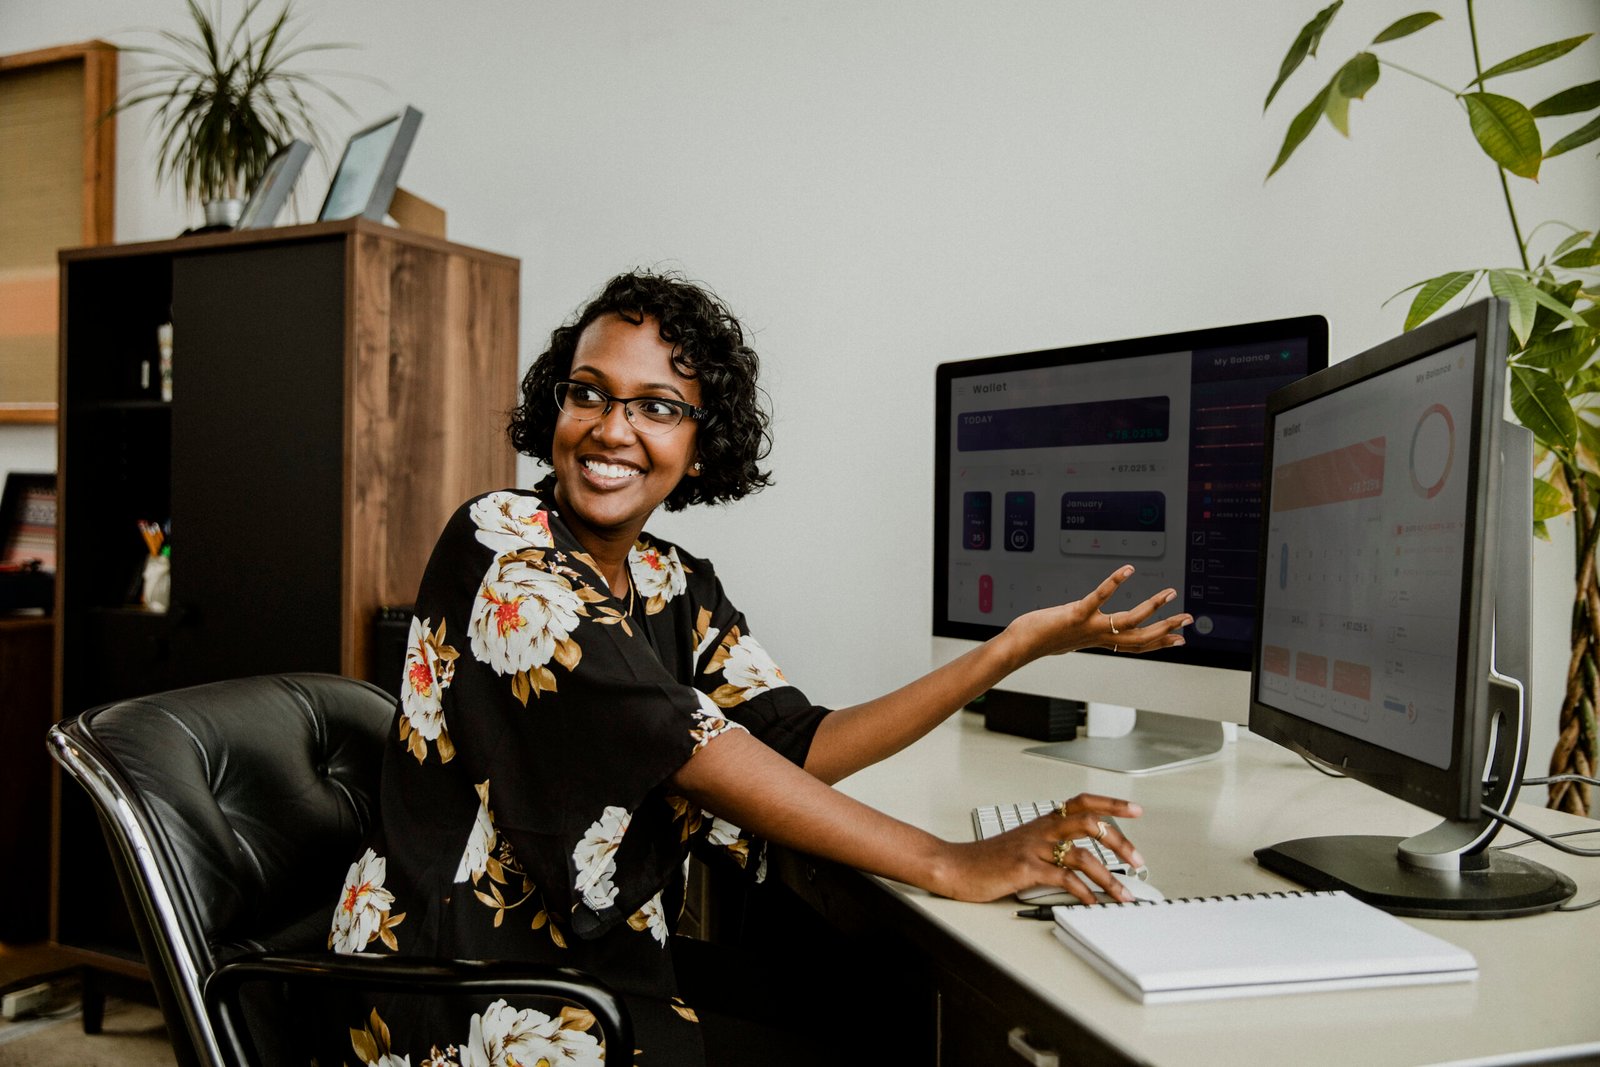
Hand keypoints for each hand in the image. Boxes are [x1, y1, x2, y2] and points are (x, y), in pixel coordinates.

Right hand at [936, 794, 1144, 903]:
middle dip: (1119, 842)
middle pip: (1089, 823)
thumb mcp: (1025, 844)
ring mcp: (1034, 848)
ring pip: (1082, 856)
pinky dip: (1083, 892)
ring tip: (1122, 894)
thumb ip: (1054, 846)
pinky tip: (1091, 901)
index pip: (1082, 802)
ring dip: (1108, 877)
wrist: (957, 866)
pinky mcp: (1026, 869)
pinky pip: (1064, 879)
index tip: (1135, 810)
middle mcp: (1042, 830)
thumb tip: (1087, 861)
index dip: (1111, 804)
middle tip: (1137, 860)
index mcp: (1044, 821)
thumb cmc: (990, 859)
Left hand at [1006, 565, 1189, 661]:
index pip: (1135, 645)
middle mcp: (1097, 636)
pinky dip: (1114, 583)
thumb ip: (1081, 630)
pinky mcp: (1075, 614)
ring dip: (1152, 607)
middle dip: (1167, 628)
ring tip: (1170, 593)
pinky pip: (1099, 598)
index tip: (1180, 640)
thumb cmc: (1037, 639)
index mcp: (1098, 640)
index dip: (1160, 643)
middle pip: (1141, 637)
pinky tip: (1128, 570)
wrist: (1019, 647)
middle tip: (1189, 618)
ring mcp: (1088, 626)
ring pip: (1128, 620)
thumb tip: (1085, 625)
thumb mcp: (1067, 635)